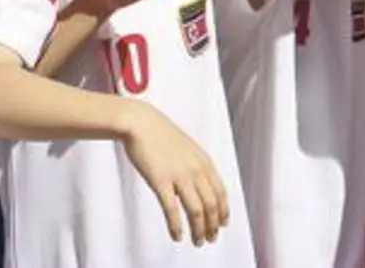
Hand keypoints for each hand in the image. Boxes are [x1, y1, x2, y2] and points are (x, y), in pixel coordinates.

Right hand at [118, 100, 230, 246]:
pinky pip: (172, 209)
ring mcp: (179, 175)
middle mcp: (196, 169)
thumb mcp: (188, 149)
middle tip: (210, 238)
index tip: (222, 224)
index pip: (220, 192)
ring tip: (198, 241)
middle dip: (213, 225)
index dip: (223, 212)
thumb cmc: (161, 135)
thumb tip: (201, 186)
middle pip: (211, 205)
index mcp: (204, 162)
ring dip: (199, 229)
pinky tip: (177, 235)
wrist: (141, 123)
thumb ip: (197, 167)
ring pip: (196, 210)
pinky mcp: (160, 180)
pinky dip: (177, 226)